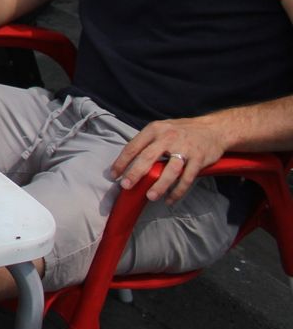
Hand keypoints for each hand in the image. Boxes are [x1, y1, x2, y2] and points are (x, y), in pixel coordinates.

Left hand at [109, 117, 227, 204]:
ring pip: (169, 170)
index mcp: (155, 129)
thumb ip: (147, 142)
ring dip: (159, 185)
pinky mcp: (199, 159)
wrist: (214, 129)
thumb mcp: (162, 129)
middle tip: (126, 186)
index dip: (122, 162)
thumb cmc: (182, 131)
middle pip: (148, 158)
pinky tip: (170, 200)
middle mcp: (168, 137)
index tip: (113, 174)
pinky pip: (187, 178)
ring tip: (150, 197)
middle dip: (135, 174)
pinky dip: (178, 191)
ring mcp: (185, 148)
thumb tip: (127, 161)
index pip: (133, 146)